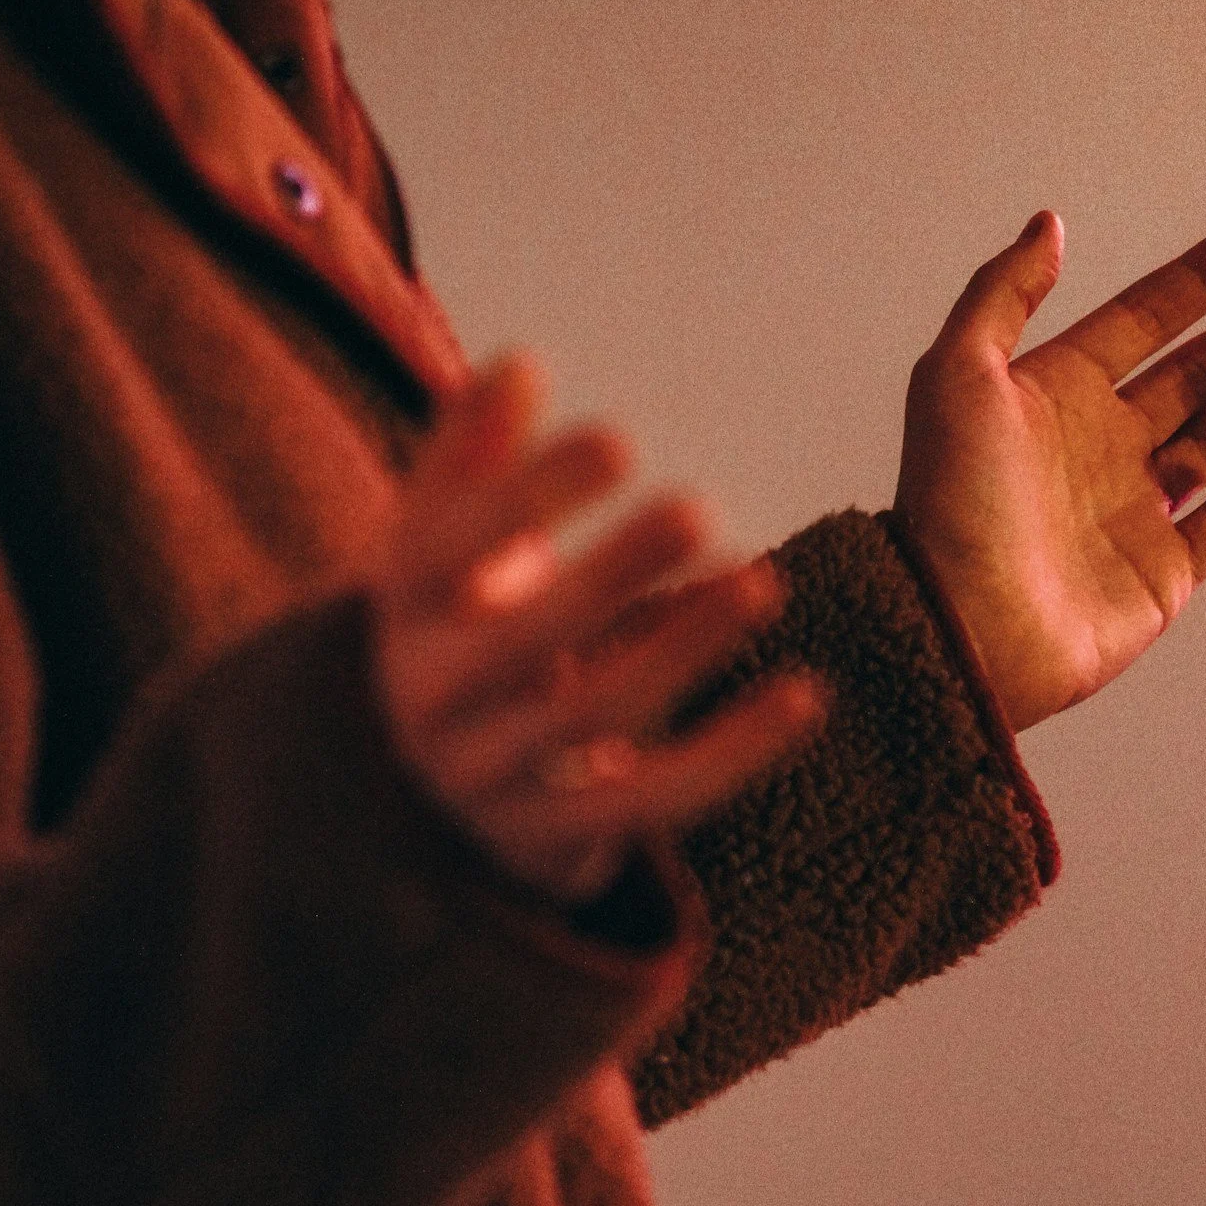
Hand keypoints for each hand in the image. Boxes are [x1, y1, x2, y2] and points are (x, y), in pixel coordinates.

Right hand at [371, 355, 822, 902]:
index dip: (528, 493)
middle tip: (694, 507)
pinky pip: (658, 796)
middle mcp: (432, 697)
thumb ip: (473, 454)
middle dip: (610, 573)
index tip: (620, 440)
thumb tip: (520, 367)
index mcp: (399, 606)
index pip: (447, 546)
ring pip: (593, 715)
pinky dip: (735, 750)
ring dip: (680, 647)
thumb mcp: (442, 541)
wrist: (419, 786)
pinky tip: (805, 695)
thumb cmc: (457, 624)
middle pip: (522, 639)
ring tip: (762, 581)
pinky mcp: (559, 838)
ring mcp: (491, 777)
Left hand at [894, 212, 1205, 731]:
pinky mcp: (1162, 573)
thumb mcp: (956, 375)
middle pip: (1204, 370)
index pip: (1150, 316)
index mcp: (1058, 392)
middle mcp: (1104, 444)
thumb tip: (1051, 222)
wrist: (958, 626)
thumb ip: (1004, 293)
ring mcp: (1137, 509)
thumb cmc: (949, 502)